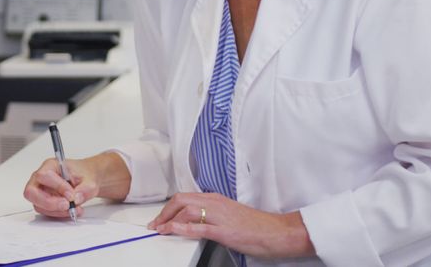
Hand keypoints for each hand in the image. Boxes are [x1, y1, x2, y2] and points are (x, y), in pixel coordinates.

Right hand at [23, 152, 130, 218]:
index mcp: (50, 165)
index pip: (44, 176)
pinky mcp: (43, 203)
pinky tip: (71, 210)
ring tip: (75, 208)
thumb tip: (76, 198)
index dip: (56, 186)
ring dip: (57, 211)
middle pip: (31, 192)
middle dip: (49, 202)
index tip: (70, 194)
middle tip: (66, 205)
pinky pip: (45, 212)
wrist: (86, 180)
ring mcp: (40, 191)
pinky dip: (58, 214)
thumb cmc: (84, 174)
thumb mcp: (90, 180)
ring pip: (38, 205)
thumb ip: (85, 189)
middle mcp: (41, 179)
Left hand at [147, 192, 315, 258]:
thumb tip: (195, 222)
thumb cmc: (255, 226)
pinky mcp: (224, 231)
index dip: (169, 206)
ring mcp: (220, 216)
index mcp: (216, 199)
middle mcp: (216, 203)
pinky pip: (199, 227)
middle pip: (181, 200)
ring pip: (187, 210)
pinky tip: (172, 229)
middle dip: (164, 211)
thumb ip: (212, 216)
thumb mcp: (229, 216)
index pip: (185, 197)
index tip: (160, 217)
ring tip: (159, 229)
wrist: (276, 232)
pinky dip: (182, 227)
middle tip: (154, 224)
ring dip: (168, 219)